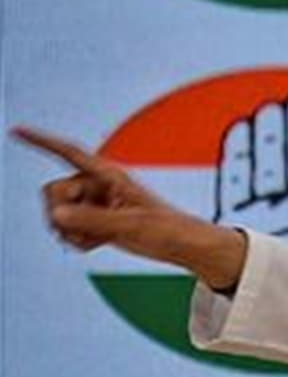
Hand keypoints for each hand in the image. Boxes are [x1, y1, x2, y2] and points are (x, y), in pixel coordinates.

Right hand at [11, 127, 245, 289]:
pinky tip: (99, 244)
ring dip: (70, 231)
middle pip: (52, 192)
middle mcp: (96, 185)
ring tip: (99, 238)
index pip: (69, 153)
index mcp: (109, 174)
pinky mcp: (95, 221)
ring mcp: (94, 203)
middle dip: (61, 213)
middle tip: (89, 228)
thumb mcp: (130, 225)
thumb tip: (54, 215)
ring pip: (55, 214)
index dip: (41, 141)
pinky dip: (77, 241)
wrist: (181, 246)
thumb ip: (91, 220)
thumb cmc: (167, 228)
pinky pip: (66, 230)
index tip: (15, 130)